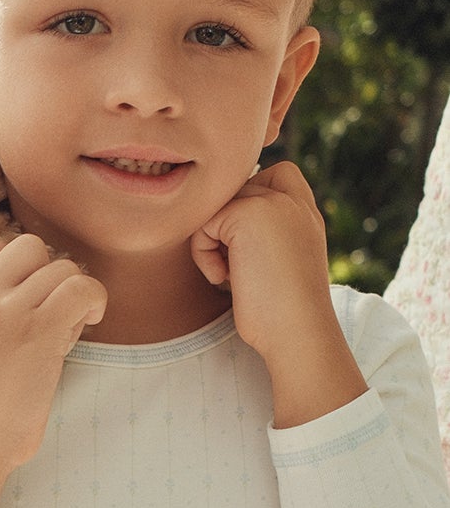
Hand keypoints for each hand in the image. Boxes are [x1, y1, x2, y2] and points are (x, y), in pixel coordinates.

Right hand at [0, 230, 107, 473]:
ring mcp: (9, 311)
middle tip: (45, 312)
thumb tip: (42, 283)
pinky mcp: (41, 331)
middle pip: (28, 245)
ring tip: (61, 331)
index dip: (1, 253)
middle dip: (47, 273)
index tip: (15, 288)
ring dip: (73, 297)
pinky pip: (83, 289)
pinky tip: (84, 326)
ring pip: (62, 267)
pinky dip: (94, 303)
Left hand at [191, 162, 366, 425]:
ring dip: (213, 243)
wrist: (298, 333)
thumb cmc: (281, 313)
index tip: (248, 249)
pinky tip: (226, 279)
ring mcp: (274, 203)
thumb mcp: (280, 261)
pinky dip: (204, 255)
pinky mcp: (248, 214)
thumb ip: (263, 232)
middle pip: (235, 191)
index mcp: (305, 212)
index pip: (275, 174)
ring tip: (235, 274)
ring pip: (217, 207)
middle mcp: (293, 201)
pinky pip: (203, 224)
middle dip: (226, 229)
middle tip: (241, 267)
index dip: (249, 203)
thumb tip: (218, 220)